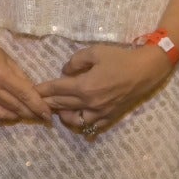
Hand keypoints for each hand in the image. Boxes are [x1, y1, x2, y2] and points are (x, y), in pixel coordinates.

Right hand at [0, 31, 52, 123]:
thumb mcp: (9, 60)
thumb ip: (21, 77)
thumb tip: (34, 94)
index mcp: (2, 74)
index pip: (24, 95)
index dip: (38, 106)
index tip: (48, 115)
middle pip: (15, 107)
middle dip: (31, 113)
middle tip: (40, 116)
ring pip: (2, 115)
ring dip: (16, 117)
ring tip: (24, 114)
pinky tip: (7, 114)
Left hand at [35, 44, 171, 135]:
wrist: (145, 70)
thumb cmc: (120, 58)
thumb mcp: (95, 52)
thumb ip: (76, 61)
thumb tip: (65, 71)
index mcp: (84, 86)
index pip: (56, 89)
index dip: (42, 89)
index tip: (32, 90)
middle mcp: (89, 103)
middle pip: (61, 104)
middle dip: (47, 102)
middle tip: (37, 101)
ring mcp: (99, 113)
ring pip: (74, 120)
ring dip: (63, 115)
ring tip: (58, 108)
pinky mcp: (109, 117)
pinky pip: (91, 126)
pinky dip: (81, 123)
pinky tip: (77, 118)